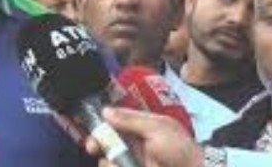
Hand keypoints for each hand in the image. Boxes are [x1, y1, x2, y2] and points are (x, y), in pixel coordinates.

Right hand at [84, 107, 203, 166]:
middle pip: (104, 141)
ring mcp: (133, 161)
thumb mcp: (157, 128)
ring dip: (108, 162)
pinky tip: (116, 166)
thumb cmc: (180, 149)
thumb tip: (105, 110)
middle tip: (93, 147)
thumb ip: (131, 119)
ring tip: (115, 163)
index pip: (113, 120)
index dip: (100, 123)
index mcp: (139, 127)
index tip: (91, 127)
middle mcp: (133, 144)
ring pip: (107, 160)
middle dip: (96, 143)